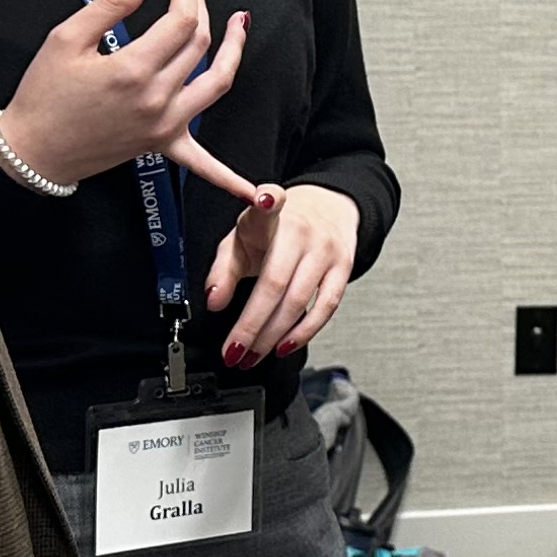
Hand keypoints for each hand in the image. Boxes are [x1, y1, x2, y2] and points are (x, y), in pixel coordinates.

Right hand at [0, 0, 273, 201]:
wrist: (32, 150)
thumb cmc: (43, 95)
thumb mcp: (65, 39)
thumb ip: (109, 5)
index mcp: (133, 70)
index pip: (181, 20)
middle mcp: (156, 99)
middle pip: (200, 44)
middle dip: (200, 8)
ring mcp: (164, 125)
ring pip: (217, 83)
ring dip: (233, 51)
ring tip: (239, 25)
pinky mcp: (161, 145)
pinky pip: (203, 163)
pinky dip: (230, 178)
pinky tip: (255, 192)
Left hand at [212, 182, 359, 362]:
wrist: (328, 207)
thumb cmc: (279, 226)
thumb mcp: (244, 235)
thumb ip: (223, 268)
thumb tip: (214, 301)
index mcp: (272, 216)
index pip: (270, 204)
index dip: (268, 201)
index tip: (264, 200)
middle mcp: (302, 231)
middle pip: (276, 282)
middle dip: (251, 325)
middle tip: (234, 352)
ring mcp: (326, 251)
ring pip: (299, 301)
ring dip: (272, 336)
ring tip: (252, 356)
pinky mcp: (343, 268)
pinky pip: (326, 307)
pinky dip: (304, 332)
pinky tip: (284, 346)